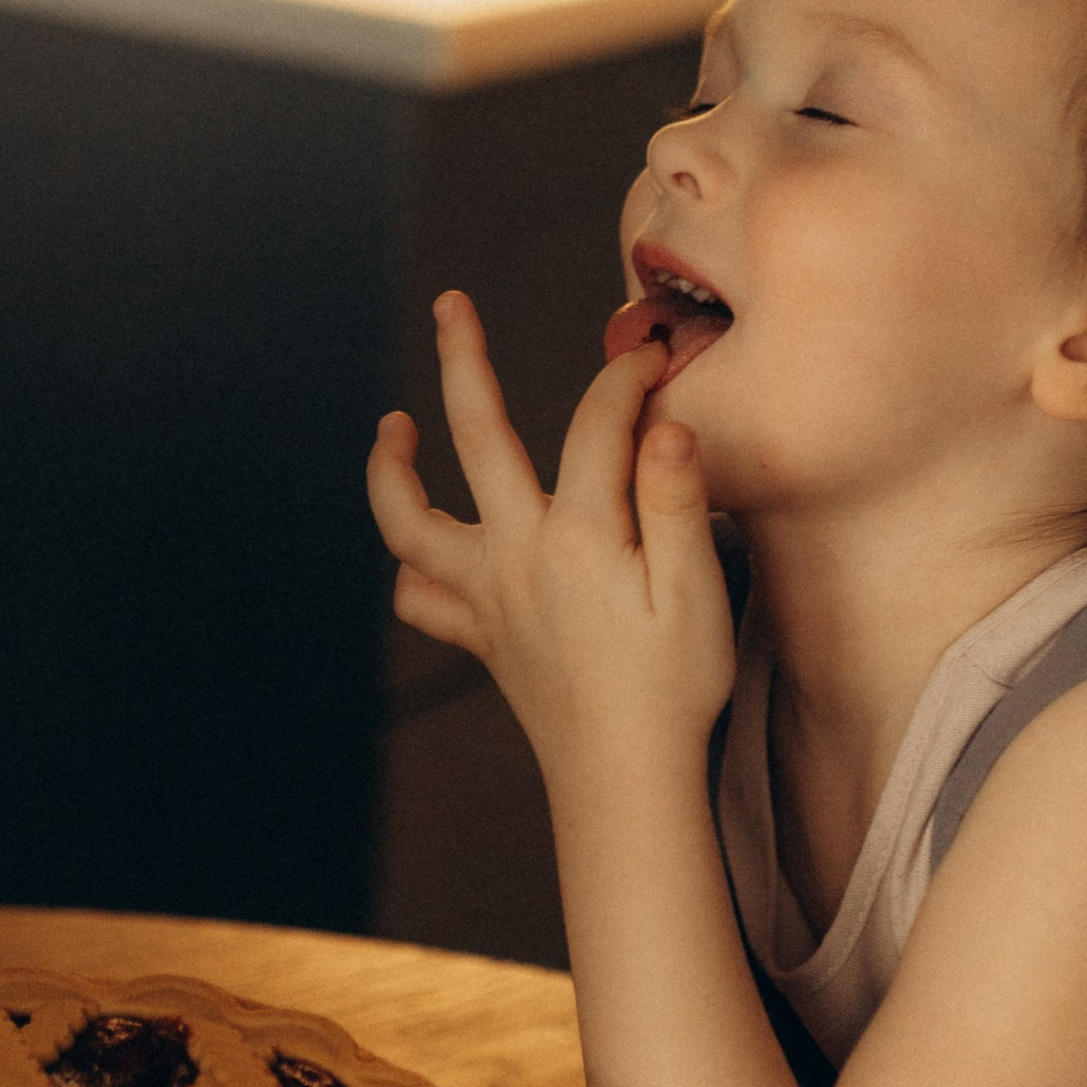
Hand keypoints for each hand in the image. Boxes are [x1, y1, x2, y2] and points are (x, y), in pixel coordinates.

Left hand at [367, 292, 734, 777]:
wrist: (624, 782)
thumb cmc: (672, 690)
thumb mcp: (695, 593)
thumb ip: (675, 502)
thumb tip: (664, 425)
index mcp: (578, 535)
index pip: (597, 424)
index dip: (626, 378)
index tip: (655, 355)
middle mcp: (518, 556)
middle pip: (478, 437)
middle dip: (464, 361)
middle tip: (449, 305)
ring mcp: (489, 599)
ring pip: (410, 523)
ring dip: (391, 470)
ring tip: (393, 427)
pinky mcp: (483, 638)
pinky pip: (423, 599)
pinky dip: (411, 569)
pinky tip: (417, 550)